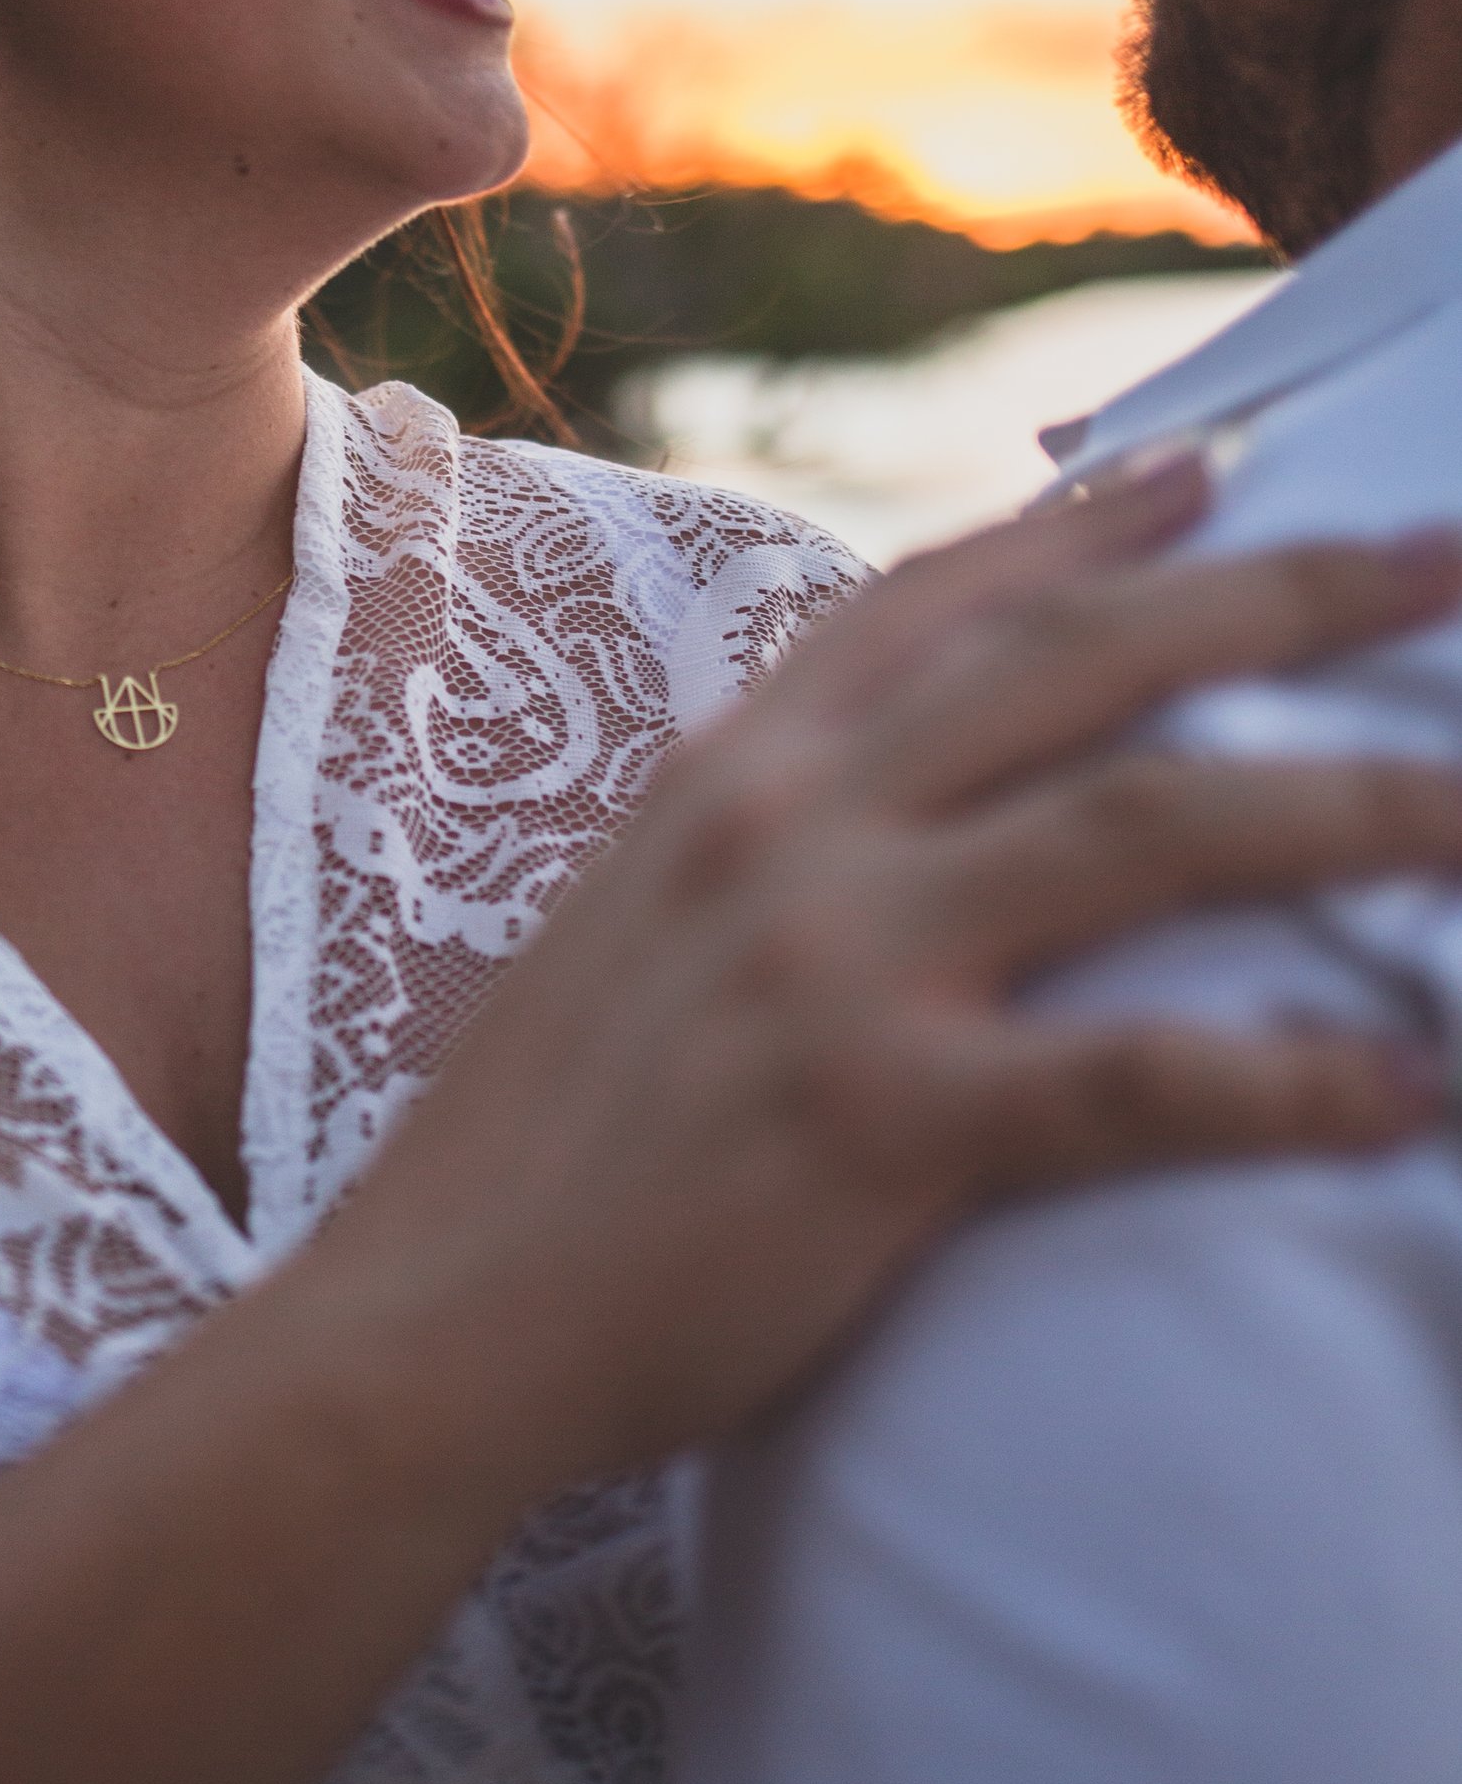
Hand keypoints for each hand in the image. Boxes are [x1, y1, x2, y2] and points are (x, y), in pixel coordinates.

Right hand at [326, 448, 1461, 1501]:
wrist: (425, 1323)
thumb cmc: (545, 1151)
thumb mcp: (637, 925)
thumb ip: (769, 839)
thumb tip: (894, 803)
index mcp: (733, 771)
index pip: (944, 596)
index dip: (1100, 521)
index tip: (1229, 460)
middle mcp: (790, 823)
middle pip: (1090, 660)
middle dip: (1293, 595)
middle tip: (1452, 554)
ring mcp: (834, 962)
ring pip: (1152, 823)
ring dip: (1358, 804)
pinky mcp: (881, 1118)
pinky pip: (1137, 1075)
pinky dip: (1295, 1077)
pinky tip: (1420, 1089)